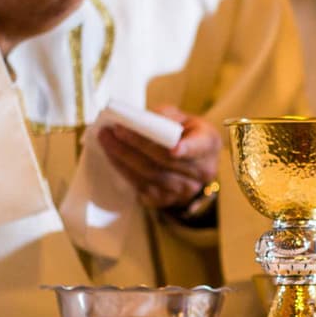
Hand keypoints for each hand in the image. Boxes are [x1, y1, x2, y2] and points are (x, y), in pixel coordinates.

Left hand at [97, 106, 220, 209]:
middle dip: (137, 144)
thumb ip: (166, 116)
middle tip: (115, 130)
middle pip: (165, 161)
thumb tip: (141, 119)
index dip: (187, 149)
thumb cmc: (186, 135)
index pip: (198, 148)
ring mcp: (184, 190)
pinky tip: (112, 156)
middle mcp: (201, 172)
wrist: (191, 164)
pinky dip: (124, 170)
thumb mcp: (184, 119)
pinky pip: (141, 186)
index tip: (173, 149)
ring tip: (106, 140)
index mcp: (209, 145)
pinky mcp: (165, 200)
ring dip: (124, 157)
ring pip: (150, 175)